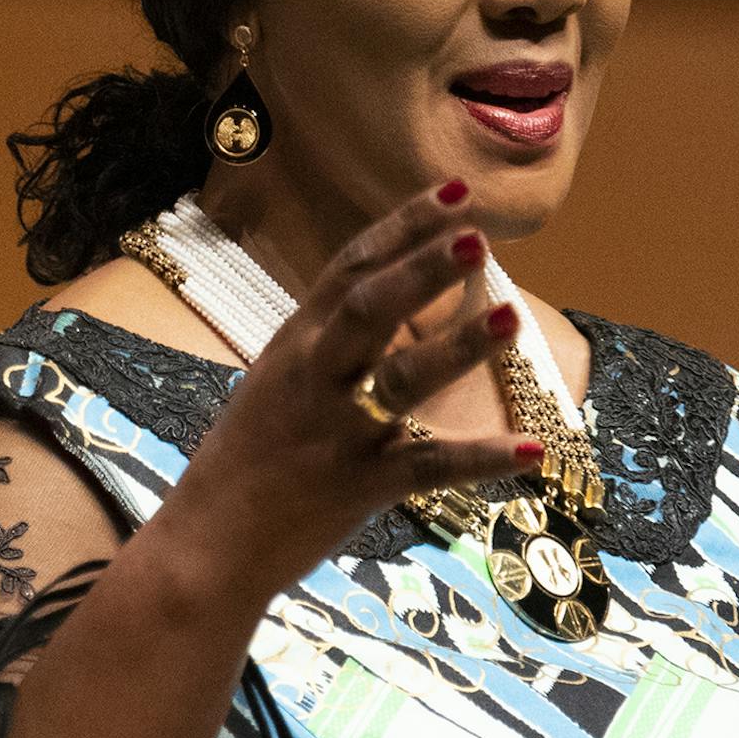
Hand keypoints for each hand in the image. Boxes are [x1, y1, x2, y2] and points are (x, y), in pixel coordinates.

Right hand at [156, 182, 541, 604]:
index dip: (404, 227)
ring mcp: (337, 431)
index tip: (457, 192)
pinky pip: (429, 467)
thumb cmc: (246, 460)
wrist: (206, 545)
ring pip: (400, 380)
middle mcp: (314, 376)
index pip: (352, 268)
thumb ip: (327, 340)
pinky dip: (482, 458)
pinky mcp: (359, 485)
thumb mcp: (275, 382)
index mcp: (296, 343)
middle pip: (367, 309)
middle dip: (422, 270)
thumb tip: (382, 292)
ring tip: (511, 315)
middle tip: (478, 236)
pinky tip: (533, 449)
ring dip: (458, 346)